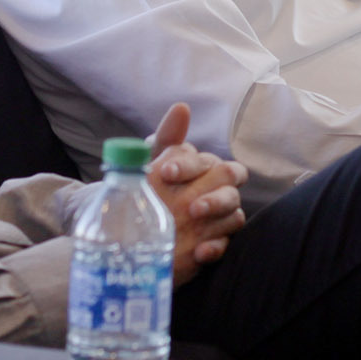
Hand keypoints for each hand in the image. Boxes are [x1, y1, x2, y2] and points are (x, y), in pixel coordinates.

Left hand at [146, 103, 247, 284]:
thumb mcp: (150, 164)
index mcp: (204, 169)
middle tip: (191, 203)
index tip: (166, 172)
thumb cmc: (145, 189)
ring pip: (235, 212)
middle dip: (215, 191)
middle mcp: (216, 190)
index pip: (209, 162)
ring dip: (217, 212)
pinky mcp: (213, 244)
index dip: (190, 165)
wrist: (126, 229)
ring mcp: (216, 218)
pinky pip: (225, 244)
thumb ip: (168, 137)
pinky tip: (200, 252)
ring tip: (194, 217)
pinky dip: (215, 247)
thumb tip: (182, 107)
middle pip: (231, 181)